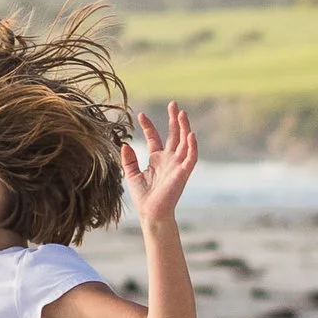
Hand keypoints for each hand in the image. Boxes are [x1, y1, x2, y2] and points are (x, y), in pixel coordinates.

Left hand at [121, 101, 196, 227]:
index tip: (141, 115)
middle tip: (174, 104)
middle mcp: (169, 160)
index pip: (155, 138)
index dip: (149, 126)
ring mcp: (178, 165)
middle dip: (174, 120)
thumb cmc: (143, 198)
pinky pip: (191, 157)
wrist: (151, 213)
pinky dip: (192, 146)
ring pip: (184, 142)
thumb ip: (129, 160)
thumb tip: (125, 144)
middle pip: (174, 135)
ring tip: (182, 113)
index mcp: (157, 159)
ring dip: (184, 128)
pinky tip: (191, 134)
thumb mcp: (132, 175)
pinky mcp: (183, 173)